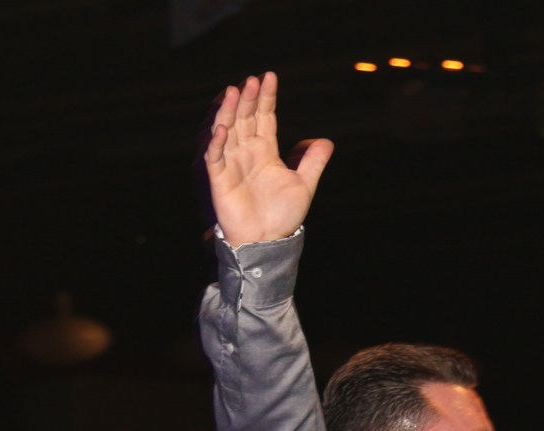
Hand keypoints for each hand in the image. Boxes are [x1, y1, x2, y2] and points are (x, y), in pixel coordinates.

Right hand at [204, 72, 333, 246]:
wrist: (268, 240)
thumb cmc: (283, 214)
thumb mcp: (305, 184)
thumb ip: (313, 162)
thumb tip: (327, 141)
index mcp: (266, 150)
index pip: (265, 117)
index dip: (266, 98)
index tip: (270, 77)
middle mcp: (247, 152)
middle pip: (246, 118)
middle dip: (249, 99)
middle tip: (253, 80)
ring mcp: (232, 164)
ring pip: (229, 131)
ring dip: (231, 112)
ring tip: (236, 91)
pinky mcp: (220, 180)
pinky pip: (216, 158)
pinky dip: (218, 144)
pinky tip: (223, 129)